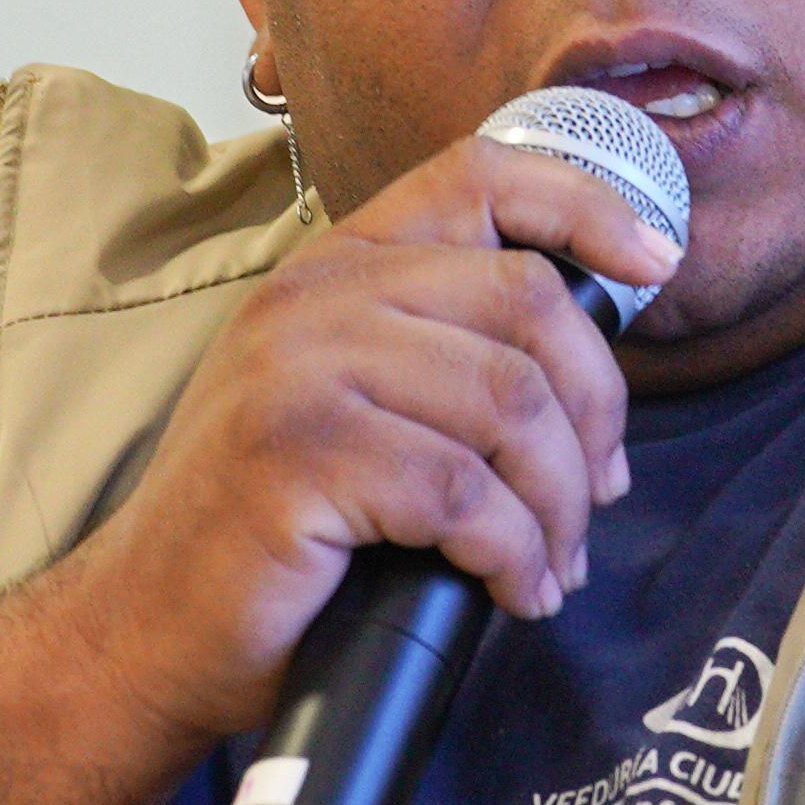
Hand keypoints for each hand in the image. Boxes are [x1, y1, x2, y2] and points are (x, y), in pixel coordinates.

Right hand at [57, 131, 680, 745]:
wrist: (146, 627)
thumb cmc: (269, 532)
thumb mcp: (348, 405)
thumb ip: (437, 355)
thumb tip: (588, 378)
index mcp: (333, 268)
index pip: (478, 177)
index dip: (586, 204)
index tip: (659, 260)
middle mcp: (313, 298)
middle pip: (527, 305)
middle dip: (594, 411)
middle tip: (595, 495)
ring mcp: (298, 371)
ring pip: (509, 406)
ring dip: (558, 505)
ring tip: (550, 565)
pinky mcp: (297, 456)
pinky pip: (463, 492)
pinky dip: (513, 553)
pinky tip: (511, 591)